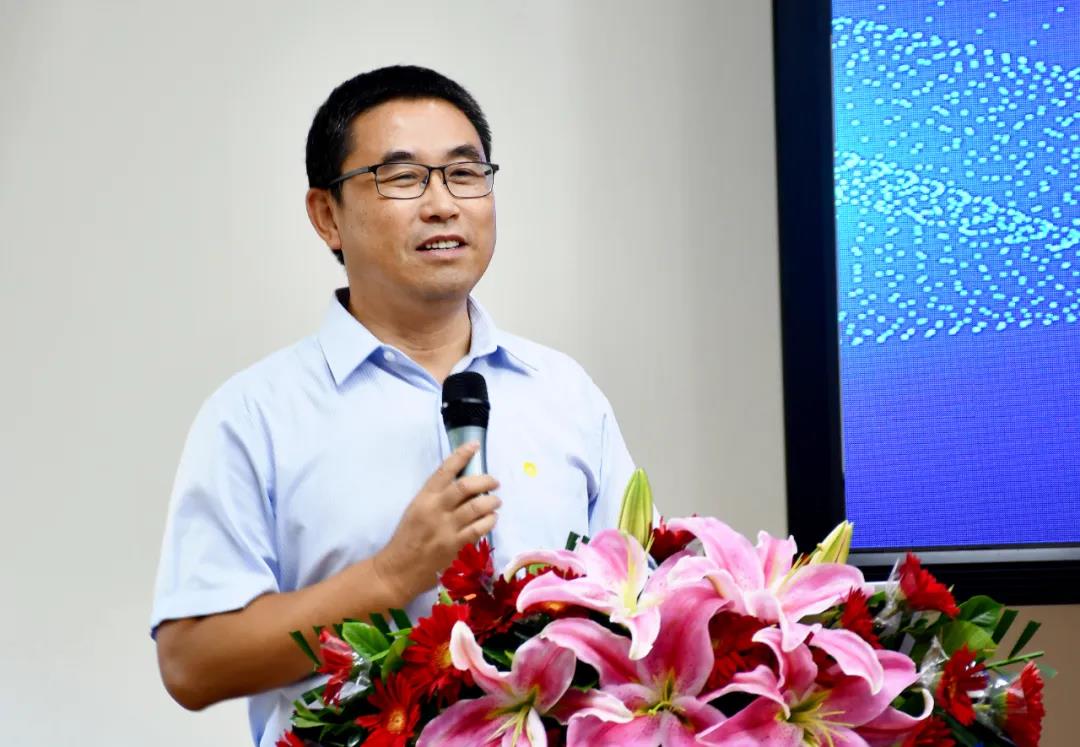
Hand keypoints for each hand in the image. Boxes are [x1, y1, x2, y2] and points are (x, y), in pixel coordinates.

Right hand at [373, 442, 500, 601]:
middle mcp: (435, 510)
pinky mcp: (454, 546)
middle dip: (485, 480)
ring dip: (491, 501)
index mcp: (424, 498)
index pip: (444, 470)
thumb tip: (464, 486)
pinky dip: (489, 521)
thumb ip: (437, 497)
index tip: (474, 446)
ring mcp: (446, 528)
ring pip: (476, 507)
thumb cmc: (407, 538)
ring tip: (495, 501)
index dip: (461, 455)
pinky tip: (491, 519)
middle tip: (494, 481)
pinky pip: (479, 529)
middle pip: (465, 486)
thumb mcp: (416, 510)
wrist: (398, 570)